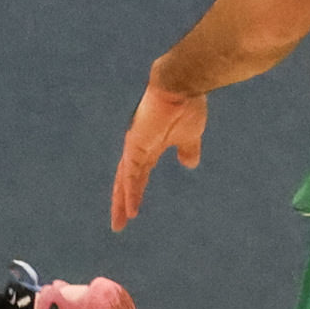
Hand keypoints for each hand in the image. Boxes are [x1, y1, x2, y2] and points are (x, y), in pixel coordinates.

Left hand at [111, 78, 209, 231]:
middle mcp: (138, 147)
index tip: (132, 212)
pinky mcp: (137, 144)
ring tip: (120, 223)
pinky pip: (132, 174)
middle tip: (118, 225)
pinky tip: (130, 208)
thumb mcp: (191, 135)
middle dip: (121, 202)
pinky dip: (131, 192)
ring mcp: (135, 145)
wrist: (183, 84)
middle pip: (126, 180)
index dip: (134, 192)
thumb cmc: (187, 105)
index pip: (138, 175)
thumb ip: (188, 149)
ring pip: (125, 180)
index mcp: (150, 146)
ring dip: (122, 202)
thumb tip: (190, 163)